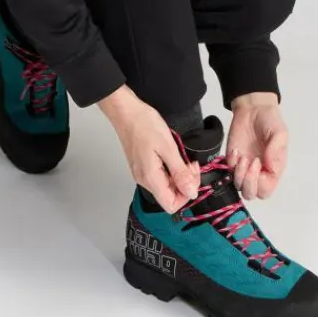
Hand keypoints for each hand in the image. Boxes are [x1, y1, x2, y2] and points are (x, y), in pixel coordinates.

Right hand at [99, 86, 200, 212]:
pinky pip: (160, 175)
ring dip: (179, 174)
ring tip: (182, 157)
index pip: (171, 205)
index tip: (192, 175)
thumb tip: (191, 193)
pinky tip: (172, 155)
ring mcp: (142, 173)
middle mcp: (144, 180)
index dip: (186, 194)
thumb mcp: (168, 147)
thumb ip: (180, 173)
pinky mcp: (142, 165)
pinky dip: (171, 168)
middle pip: (170, 196)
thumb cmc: (144, 124)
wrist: (126, 111)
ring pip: (166, 185)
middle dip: (185, 182)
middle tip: (190, 163)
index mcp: (150, 178)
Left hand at [226, 92, 287, 200]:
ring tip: (243, 157)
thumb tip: (270, 168)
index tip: (259, 163)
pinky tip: (236, 150)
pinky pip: (228, 171)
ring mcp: (243, 167)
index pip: (266, 190)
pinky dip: (231, 164)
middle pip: (251, 194)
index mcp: (273, 170)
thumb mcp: (280, 133)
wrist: (253, 108)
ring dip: (239, 175)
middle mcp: (258, 172)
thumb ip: (276, 151)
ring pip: (238, 186)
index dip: (261, 183)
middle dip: (248, 183)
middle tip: (249, 163)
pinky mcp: (232, 159)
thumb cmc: (270, 121)